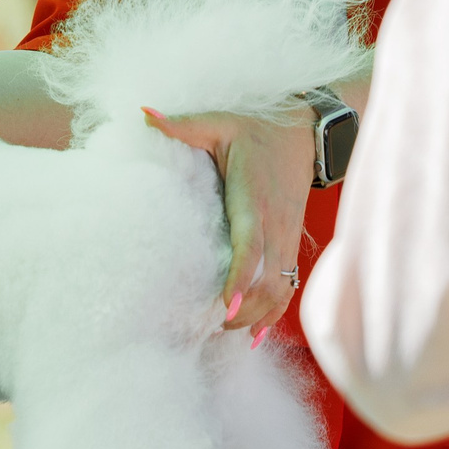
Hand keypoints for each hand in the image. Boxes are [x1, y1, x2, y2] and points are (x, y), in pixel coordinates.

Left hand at [144, 106, 314, 332]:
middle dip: (244, 308)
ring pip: (281, 288)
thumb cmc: (253, 130)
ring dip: (258, 314)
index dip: (240, 277)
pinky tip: (255, 333)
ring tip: (226, 330)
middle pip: (268, 279)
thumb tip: (144, 115)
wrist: (304, 132)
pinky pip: (289, 285)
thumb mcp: (217, 122)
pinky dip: (276, 312)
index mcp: (254, 198)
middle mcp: (275, 223)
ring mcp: (287, 237)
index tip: (224, 304)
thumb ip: (182, 125)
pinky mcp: (292, 244)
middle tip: (211, 326)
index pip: (251, 245)